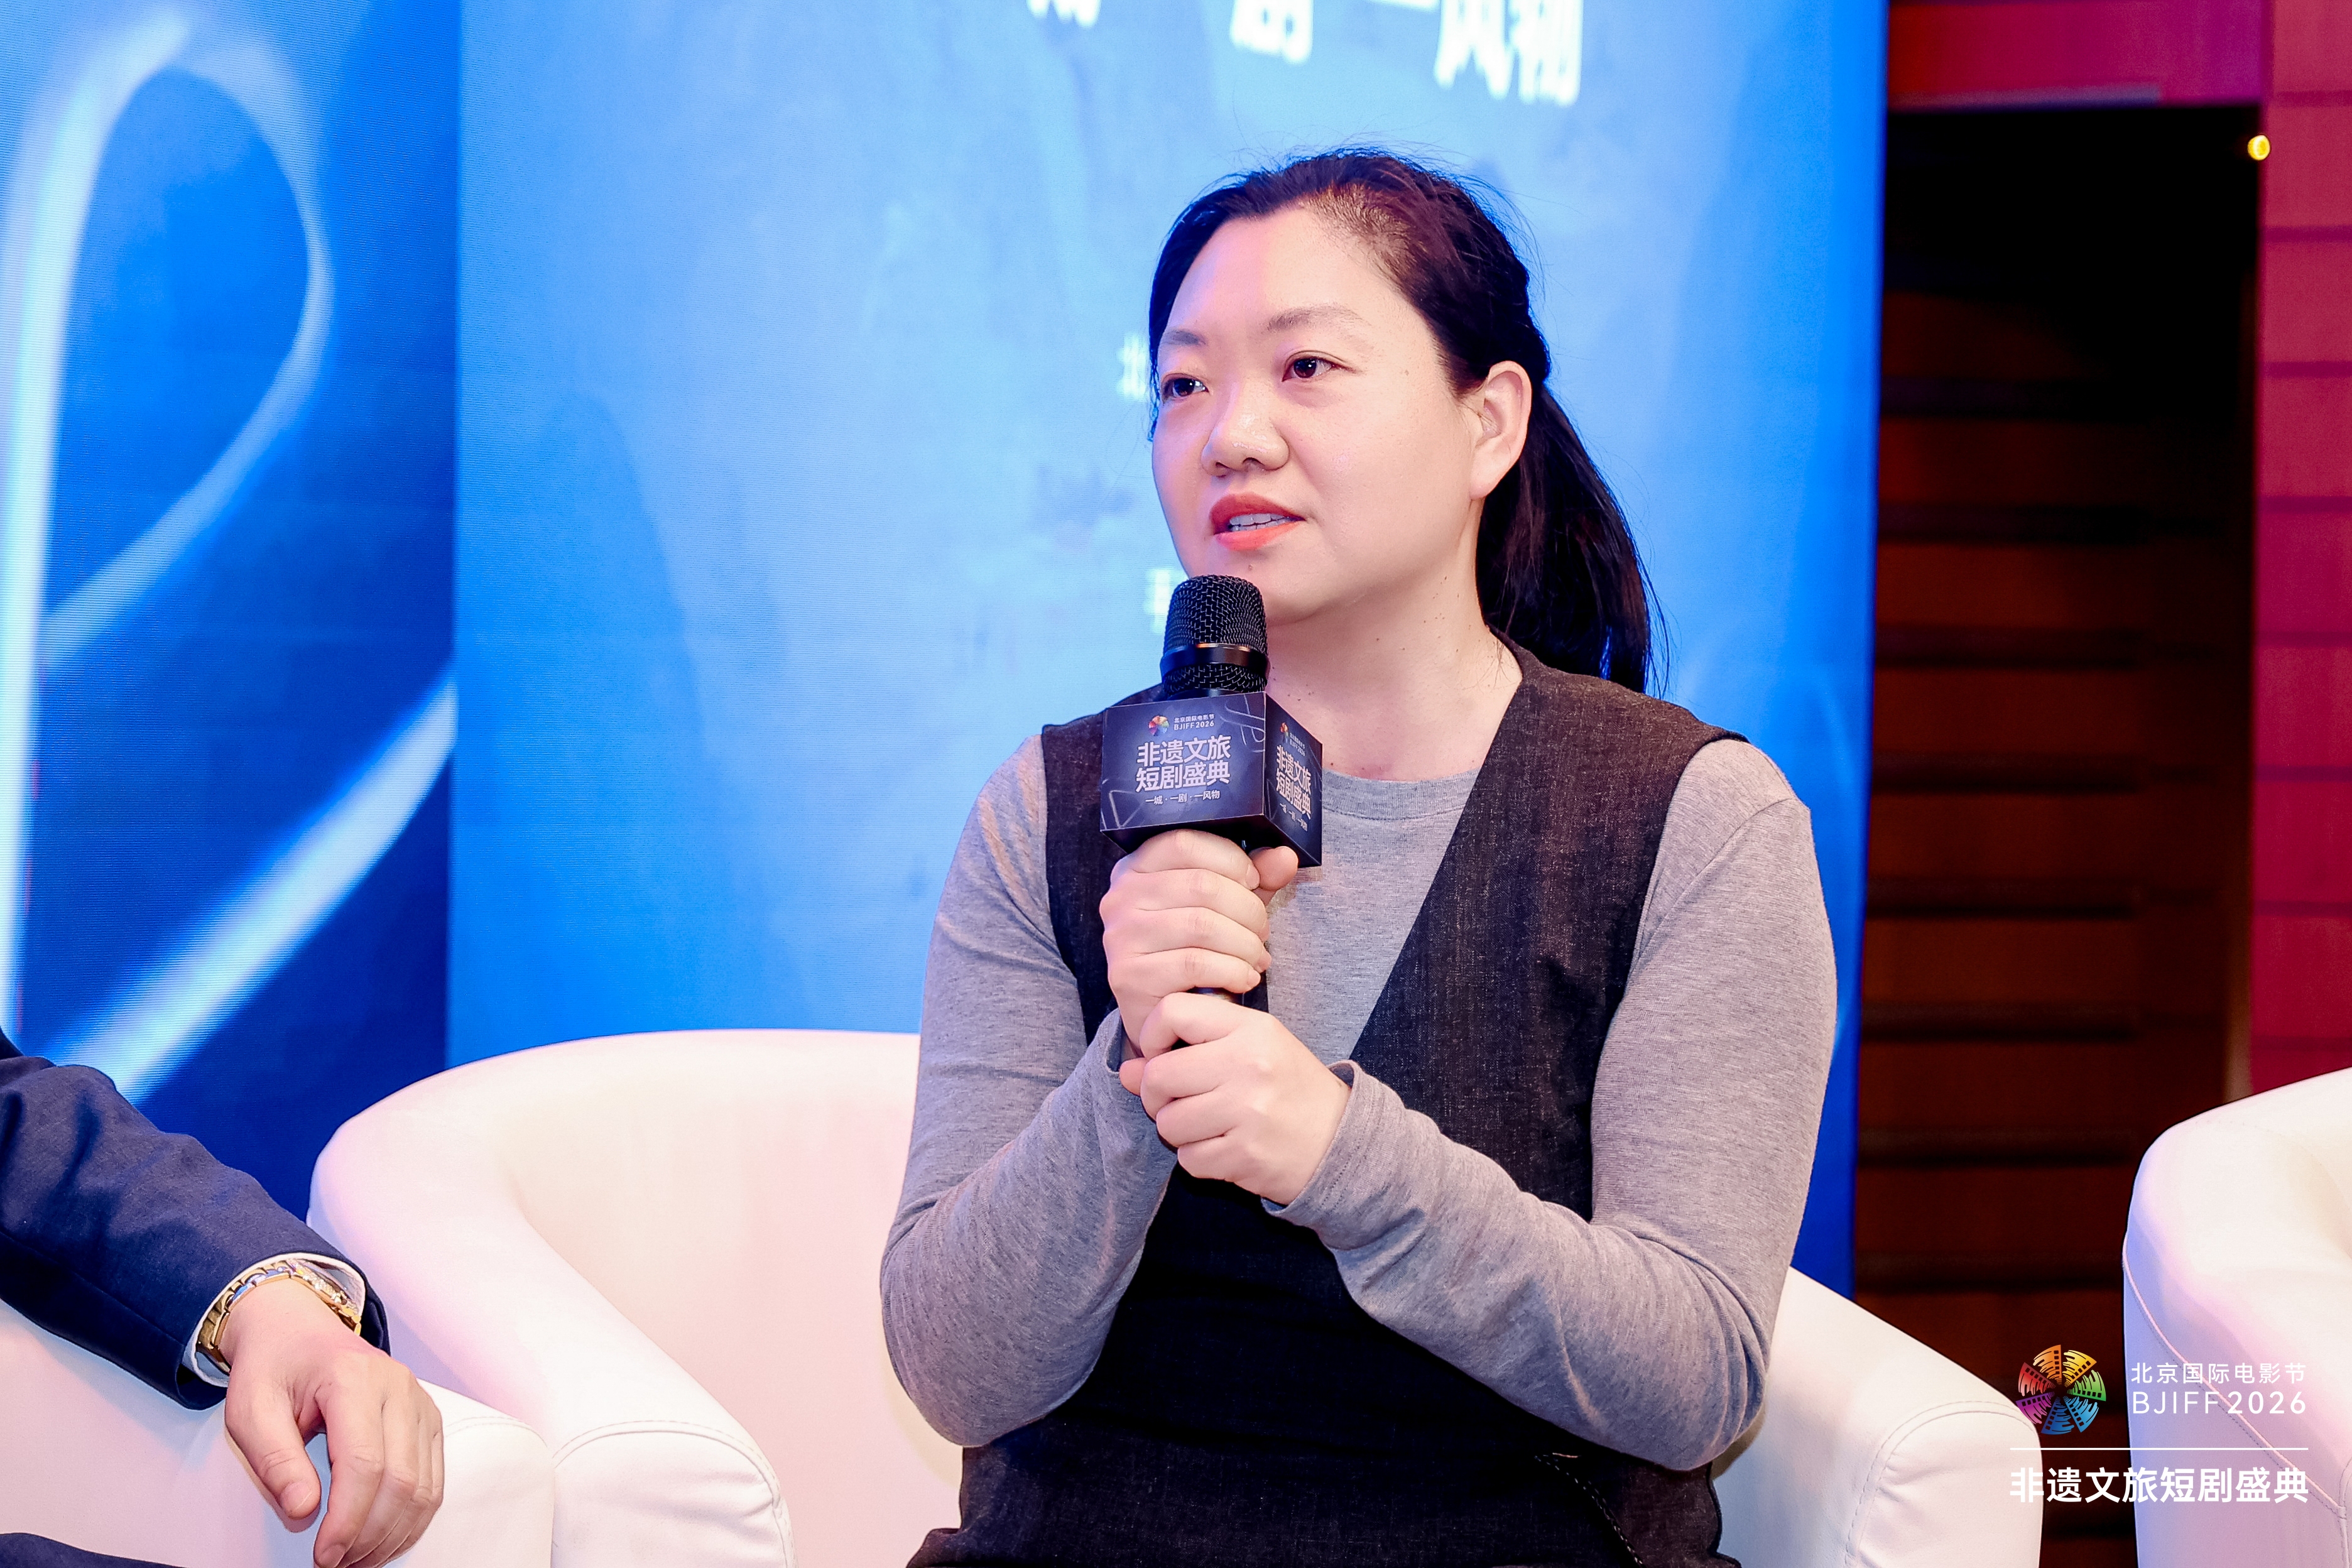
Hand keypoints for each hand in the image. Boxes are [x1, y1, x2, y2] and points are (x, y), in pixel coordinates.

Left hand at [217, 1278, 444, 1567]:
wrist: (298, 1330)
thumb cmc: (274, 1368)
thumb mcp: (250, 1409)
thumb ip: (275, 1460)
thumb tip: (303, 1510)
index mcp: (354, 1379)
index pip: (364, 1463)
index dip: (347, 1518)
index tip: (322, 1555)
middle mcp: (398, 1387)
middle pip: (401, 1480)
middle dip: (370, 1534)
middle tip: (336, 1562)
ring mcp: (420, 1403)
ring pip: (424, 1486)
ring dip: (393, 1534)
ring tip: (356, 1558)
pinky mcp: (428, 1420)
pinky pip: (432, 1480)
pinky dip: (411, 1518)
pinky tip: (381, 1538)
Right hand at [1101, 830, 1299, 1046]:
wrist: (1163, 1014)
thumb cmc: (1194, 950)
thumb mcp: (1226, 906)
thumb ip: (1254, 877)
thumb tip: (1285, 855)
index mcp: (1137, 868)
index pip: (1184, 842)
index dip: (1230, 859)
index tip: (1254, 881)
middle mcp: (1119, 897)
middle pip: (1201, 885)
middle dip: (1248, 910)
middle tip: (1262, 932)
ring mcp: (1120, 937)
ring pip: (1202, 925)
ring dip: (1245, 944)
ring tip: (1257, 958)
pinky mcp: (1128, 976)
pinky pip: (1195, 964)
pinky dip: (1233, 971)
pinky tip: (1245, 978)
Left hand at [1118, 991, 1347, 1204]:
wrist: (1341, 1141)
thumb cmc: (1288, 1088)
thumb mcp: (1248, 1051)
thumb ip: (1189, 1050)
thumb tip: (1126, 1071)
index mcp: (1251, 1028)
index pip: (1173, 1011)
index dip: (1152, 1036)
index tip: (1162, 1054)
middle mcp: (1249, 1065)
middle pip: (1159, 1076)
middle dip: (1156, 1094)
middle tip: (1177, 1100)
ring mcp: (1248, 1112)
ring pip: (1168, 1122)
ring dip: (1178, 1130)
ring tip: (1207, 1124)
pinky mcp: (1246, 1155)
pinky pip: (1188, 1159)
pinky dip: (1198, 1158)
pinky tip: (1224, 1147)